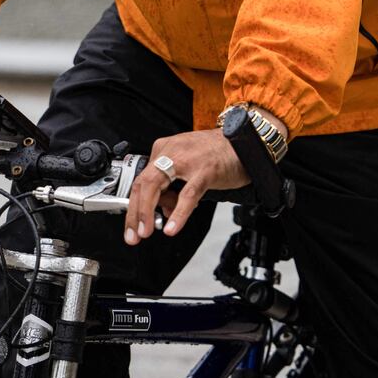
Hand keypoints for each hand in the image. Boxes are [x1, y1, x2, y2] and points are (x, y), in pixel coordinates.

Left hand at [124, 128, 249, 245]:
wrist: (245, 142)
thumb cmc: (216, 155)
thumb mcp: (187, 169)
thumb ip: (174, 189)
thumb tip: (164, 212)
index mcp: (164, 149)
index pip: (141, 180)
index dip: (134, 206)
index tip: (132, 226)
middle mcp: (171, 151)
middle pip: (143, 184)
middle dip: (135, 212)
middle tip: (134, 234)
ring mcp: (187, 160)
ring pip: (156, 186)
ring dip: (148, 212)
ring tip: (148, 231)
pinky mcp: (205, 171)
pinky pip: (188, 195)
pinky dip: (178, 213)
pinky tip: (172, 227)